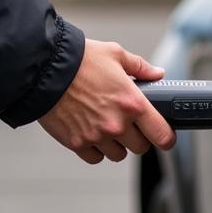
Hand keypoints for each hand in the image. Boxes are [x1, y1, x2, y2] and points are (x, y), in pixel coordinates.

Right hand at [38, 39, 176, 163]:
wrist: (45, 70)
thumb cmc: (79, 60)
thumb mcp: (115, 54)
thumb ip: (140, 67)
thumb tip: (157, 73)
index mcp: (132, 103)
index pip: (161, 134)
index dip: (166, 138)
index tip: (165, 137)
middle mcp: (117, 123)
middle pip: (141, 148)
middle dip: (138, 138)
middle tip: (130, 126)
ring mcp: (97, 136)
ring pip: (118, 155)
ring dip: (116, 145)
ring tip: (107, 127)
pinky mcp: (77, 143)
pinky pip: (95, 158)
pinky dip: (95, 149)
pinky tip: (91, 132)